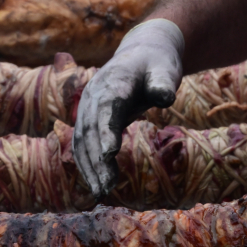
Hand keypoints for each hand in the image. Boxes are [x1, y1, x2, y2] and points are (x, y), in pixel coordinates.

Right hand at [73, 19, 184, 196]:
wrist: (140, 54)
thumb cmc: (156, 64)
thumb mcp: (165, 69)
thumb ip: (163, 82)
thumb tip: (165, 97)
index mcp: (114, 82)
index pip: (107, 109)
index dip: (106, 131)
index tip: (110, 155)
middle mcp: (94, 95)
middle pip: (91, 130)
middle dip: (97, 160)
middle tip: (107, 187)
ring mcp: (86, 107)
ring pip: (82, 141)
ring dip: (90, 167)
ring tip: (101, 192)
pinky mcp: (87, 119)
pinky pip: (81, 144)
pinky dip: (86, 164)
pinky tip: (96, 184)